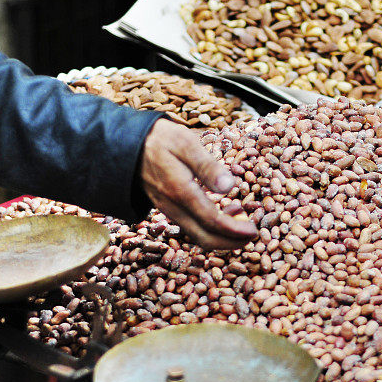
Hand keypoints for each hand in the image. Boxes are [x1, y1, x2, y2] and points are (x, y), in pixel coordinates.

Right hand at [140, 119, 256, 249]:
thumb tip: (230, 187)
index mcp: (179, 191)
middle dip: (231, 242)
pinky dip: (211, 228)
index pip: (211, 221)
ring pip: (197, 236)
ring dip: (223, 236)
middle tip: (253, 235)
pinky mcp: (168, 209)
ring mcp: (169, 210)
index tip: (254, 230)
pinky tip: (225, 211)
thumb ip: (207, 166)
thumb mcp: (185, 143)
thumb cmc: (159, 139)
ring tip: (243, 222)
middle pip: (205, 238)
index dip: (235, 230)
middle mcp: (173, 207)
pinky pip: (191, 227)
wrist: (127, 144)